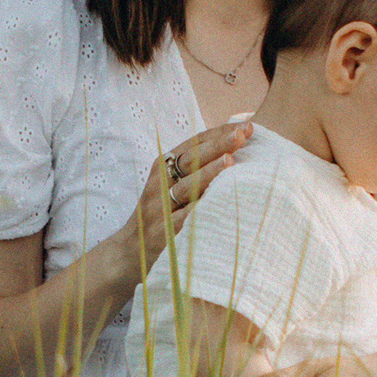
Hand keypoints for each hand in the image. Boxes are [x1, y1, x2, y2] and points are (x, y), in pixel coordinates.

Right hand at [118, 118, 251, 289]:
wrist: (129, 252)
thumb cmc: (160, 214)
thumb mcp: (170, 185)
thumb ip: (195, 168)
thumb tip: (234, 147)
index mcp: (163, 167)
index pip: (193, 143)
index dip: (219, 132)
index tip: (247, 124)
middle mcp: (159, 184)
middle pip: (190, 160)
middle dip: (218, 145)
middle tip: (243, 134)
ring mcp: (159, 209)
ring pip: (186, 188)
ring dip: (208, 173)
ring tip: (230, 160)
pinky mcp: (163, 234)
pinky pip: (185, 220)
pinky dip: (201, 210)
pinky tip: (220, 202)